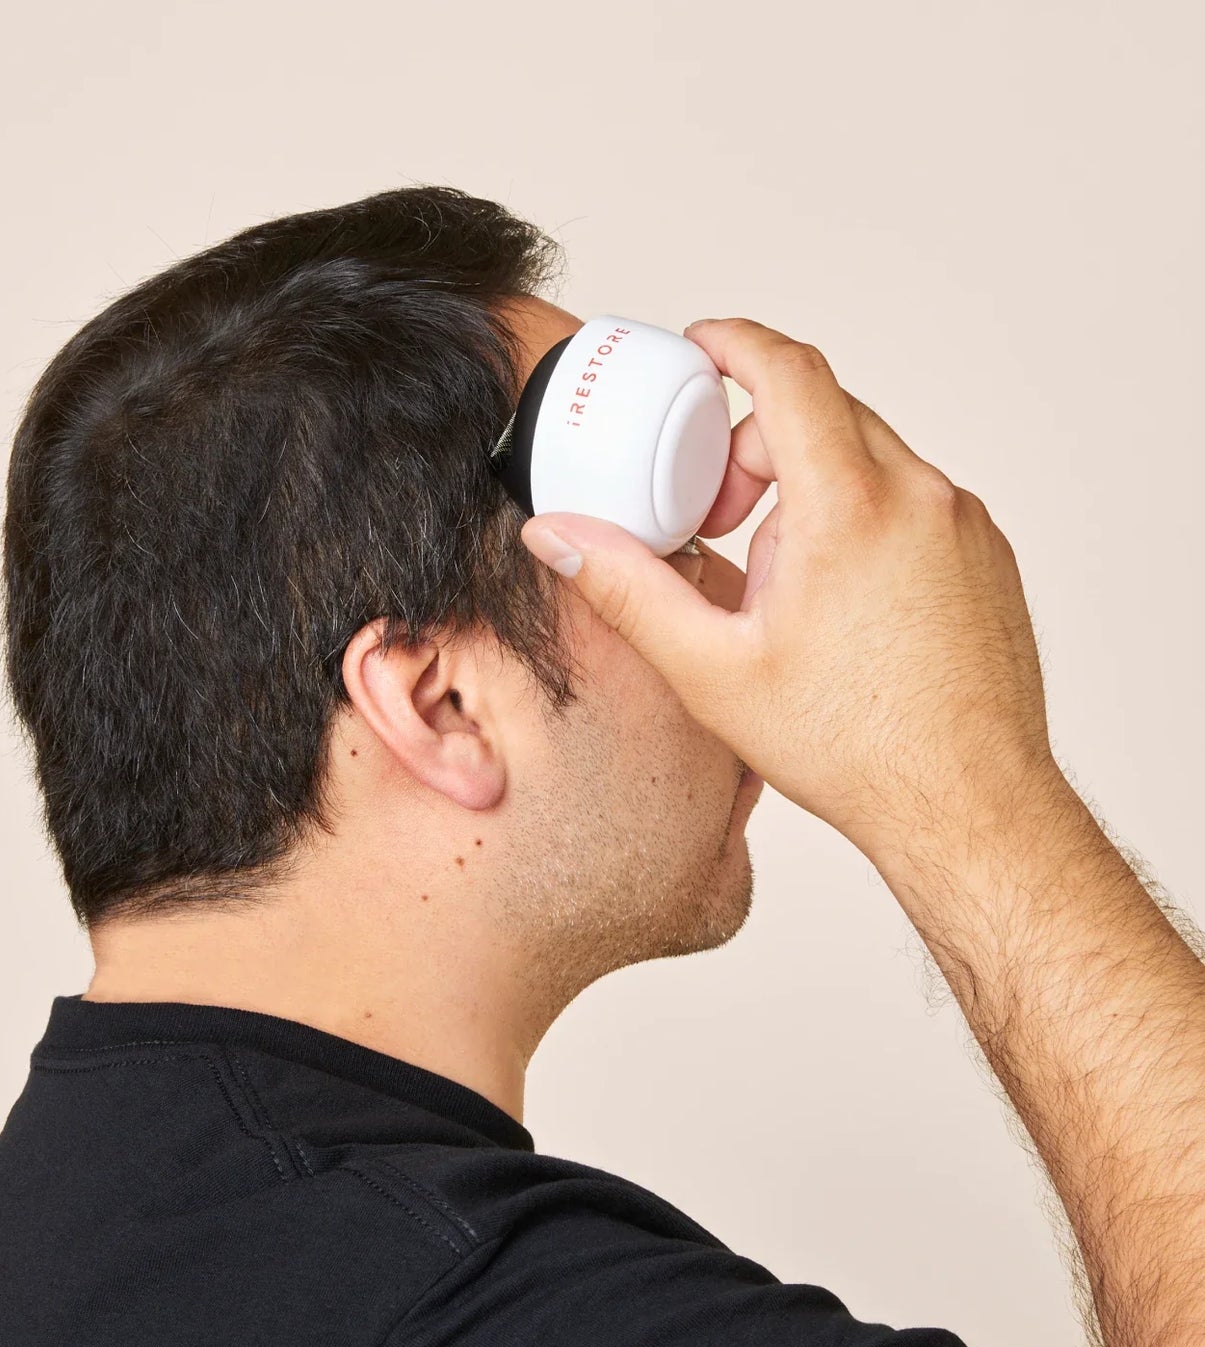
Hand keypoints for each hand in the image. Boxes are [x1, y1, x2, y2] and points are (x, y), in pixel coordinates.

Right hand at [519, 317, 1064, 859]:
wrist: (967, 803)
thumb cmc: (855, 747)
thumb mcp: (712, 669)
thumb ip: (625, 589)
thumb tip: (559, 538)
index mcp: (850, 508)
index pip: (789, 371)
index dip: (734, 343)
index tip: (702, 347)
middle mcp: (921, 497)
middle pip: (822, 414)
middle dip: (754, 448)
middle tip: (720, 521)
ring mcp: (963, 523)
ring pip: (868, 458)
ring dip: (808, 491)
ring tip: (781, 584)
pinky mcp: (986, 552)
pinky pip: (910, 498)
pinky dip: (860, 518)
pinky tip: (838, 602)